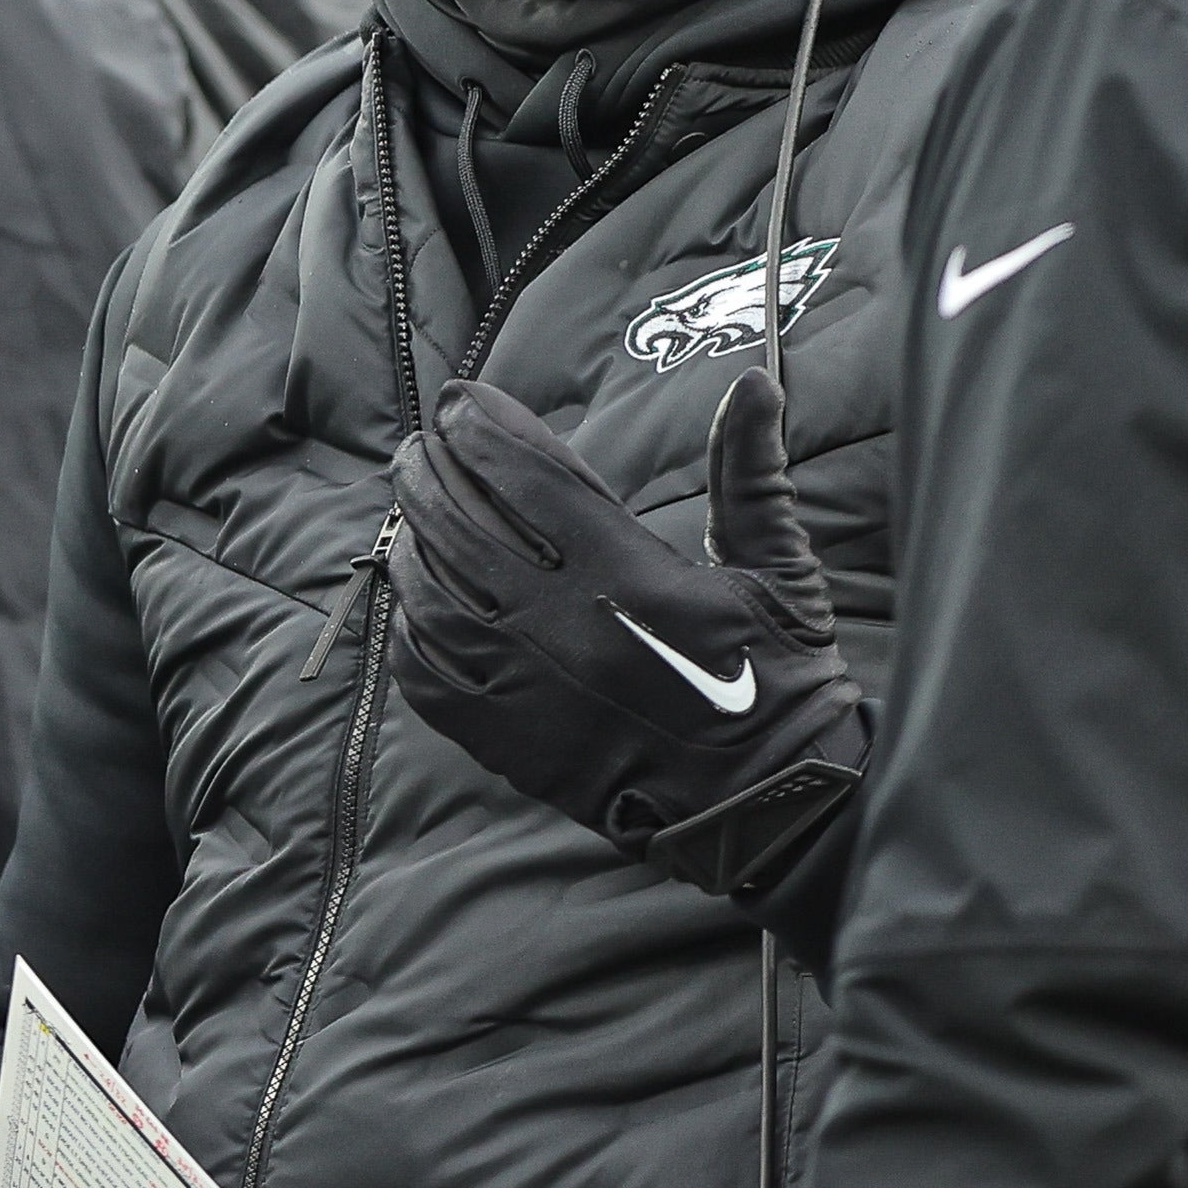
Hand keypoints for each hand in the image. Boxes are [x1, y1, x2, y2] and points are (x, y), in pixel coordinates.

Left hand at [385, 372, 865, 901]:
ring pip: (434, 595)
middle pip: (462, 526)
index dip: (482, 429)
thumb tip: (754, 383)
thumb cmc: (780, 680)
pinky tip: (415, 601)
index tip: (461, 402)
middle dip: (431, 475)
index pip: (525, 476)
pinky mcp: (509, 741)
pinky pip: (429, 675)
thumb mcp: (778, 570)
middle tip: (418, 449)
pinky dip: (411, 629)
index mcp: (626, 575)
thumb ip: (752, 474)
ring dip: (413, 545)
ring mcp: (525, 685)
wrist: (768, 804)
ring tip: (408, 513)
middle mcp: (561, 625)